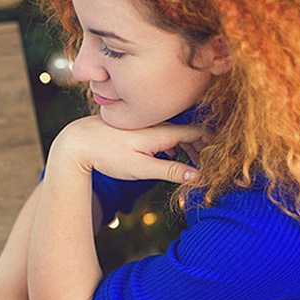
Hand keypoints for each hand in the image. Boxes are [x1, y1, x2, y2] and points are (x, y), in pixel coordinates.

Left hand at [49, 115, 209, 183]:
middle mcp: (158, 123)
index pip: (200, 132)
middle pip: (191, 132)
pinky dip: (174, 144)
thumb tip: (199, 175)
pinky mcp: (139, 128)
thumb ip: (170, 171)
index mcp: (163, 131)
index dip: (214, 145)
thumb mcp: (141, 168)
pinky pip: (165, 133)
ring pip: (178, 132)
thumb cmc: (108, 155)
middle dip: (204, 148)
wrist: (78, 142)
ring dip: (189, 147)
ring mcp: (149, 124)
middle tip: (212, 167)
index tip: (221, 161)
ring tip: (195, 165)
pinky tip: (171, 157)